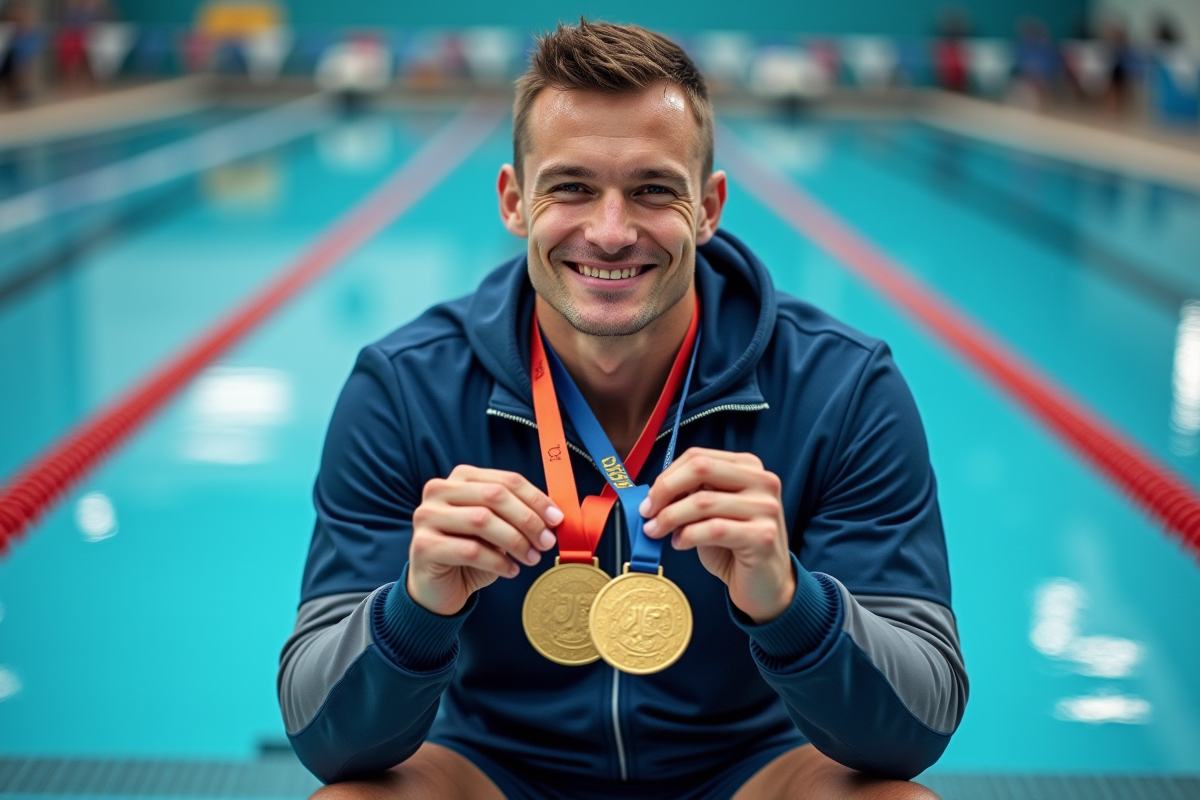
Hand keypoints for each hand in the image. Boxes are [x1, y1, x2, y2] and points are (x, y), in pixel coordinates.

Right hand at [407, 466, 562, 615]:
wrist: (438, 588)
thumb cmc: (471, 554)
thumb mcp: (498, 529)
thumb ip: (518, 516)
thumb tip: (553, 518)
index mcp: (461, 478)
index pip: (506, 480)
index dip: (535, 499)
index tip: (556, 519)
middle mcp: (439, 490)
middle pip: (494, 496)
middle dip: (527, 519)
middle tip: (546, 541)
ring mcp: (427, 516)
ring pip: (482, 520)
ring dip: (515, 541)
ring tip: (531, 558)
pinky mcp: (423, 546)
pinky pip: (470, 550)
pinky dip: (497, 561)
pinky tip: (510, 570)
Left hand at [639, 448, 794, 623]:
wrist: (766, 586)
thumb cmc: (735, 548)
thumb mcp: (712, 514)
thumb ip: (692, 495)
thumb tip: (654, 492)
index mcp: (749, 468)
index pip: (699, 456)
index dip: (667, 475)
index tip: (650, 498)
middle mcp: (762, 482)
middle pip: (701, 468)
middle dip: (665, 490)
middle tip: (648, 512)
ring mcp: (766, 508)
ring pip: (703, 501)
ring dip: (670, 517)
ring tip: (657, 531)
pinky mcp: (762, 536)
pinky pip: (714, 529)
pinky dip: (688, 535)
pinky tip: (680, 544)